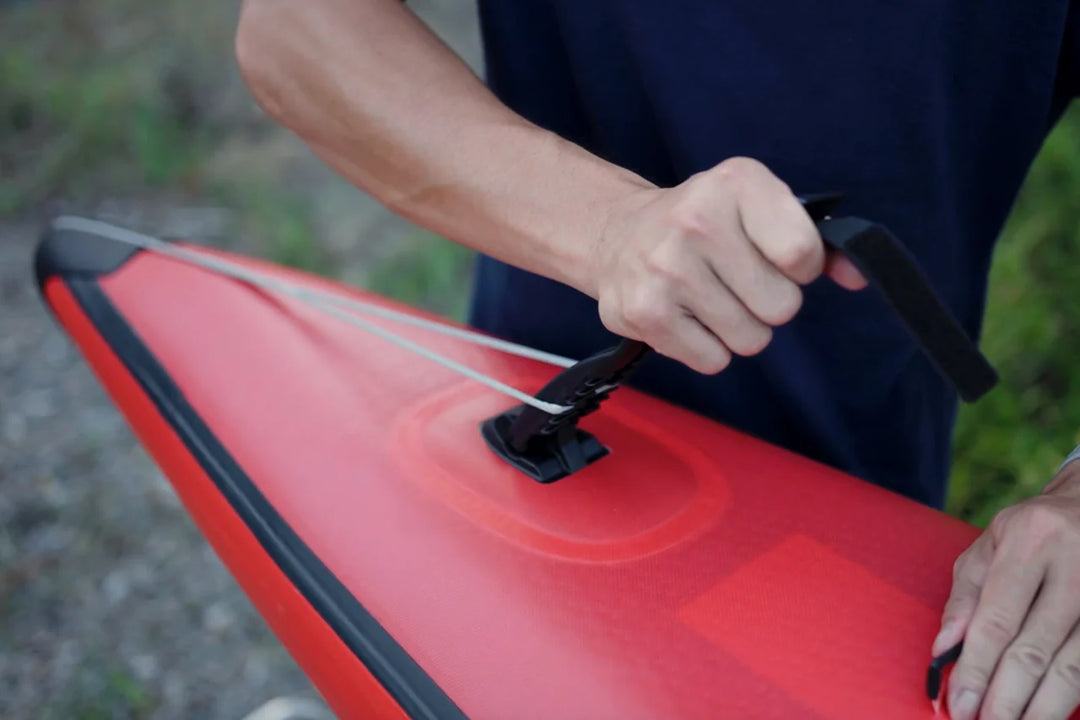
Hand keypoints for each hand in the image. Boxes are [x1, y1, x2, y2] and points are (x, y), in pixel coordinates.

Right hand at [589, 157, 865, 373]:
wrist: (614, 234)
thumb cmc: (703, 223)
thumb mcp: (758, 208)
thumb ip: (816, 241)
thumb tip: (860, 277)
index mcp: (736, 183)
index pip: (804, 254)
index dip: (799, 267)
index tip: (773, 256)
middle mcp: (697, 221)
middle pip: (782, 306)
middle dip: (767, 302)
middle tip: (735, 280)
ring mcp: (666, 269)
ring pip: (750, 340)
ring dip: (738, 328)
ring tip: (709, 298)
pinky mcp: (645, 313)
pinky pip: (713, 360)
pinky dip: (707, 347)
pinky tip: (685, 315)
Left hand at [935, 465, 1079, 719]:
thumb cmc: (1029, 533)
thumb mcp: (988, 548)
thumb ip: (964, 599)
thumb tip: (943, 653)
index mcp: (1030, 540)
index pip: (997, 619)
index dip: (977, 669)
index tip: (958, 706)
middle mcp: (1076, 565)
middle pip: (1036, 649)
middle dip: (1006, 698)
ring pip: (1074, 669)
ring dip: (1042, 709)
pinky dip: (1072, 699)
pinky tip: (1049, 714)